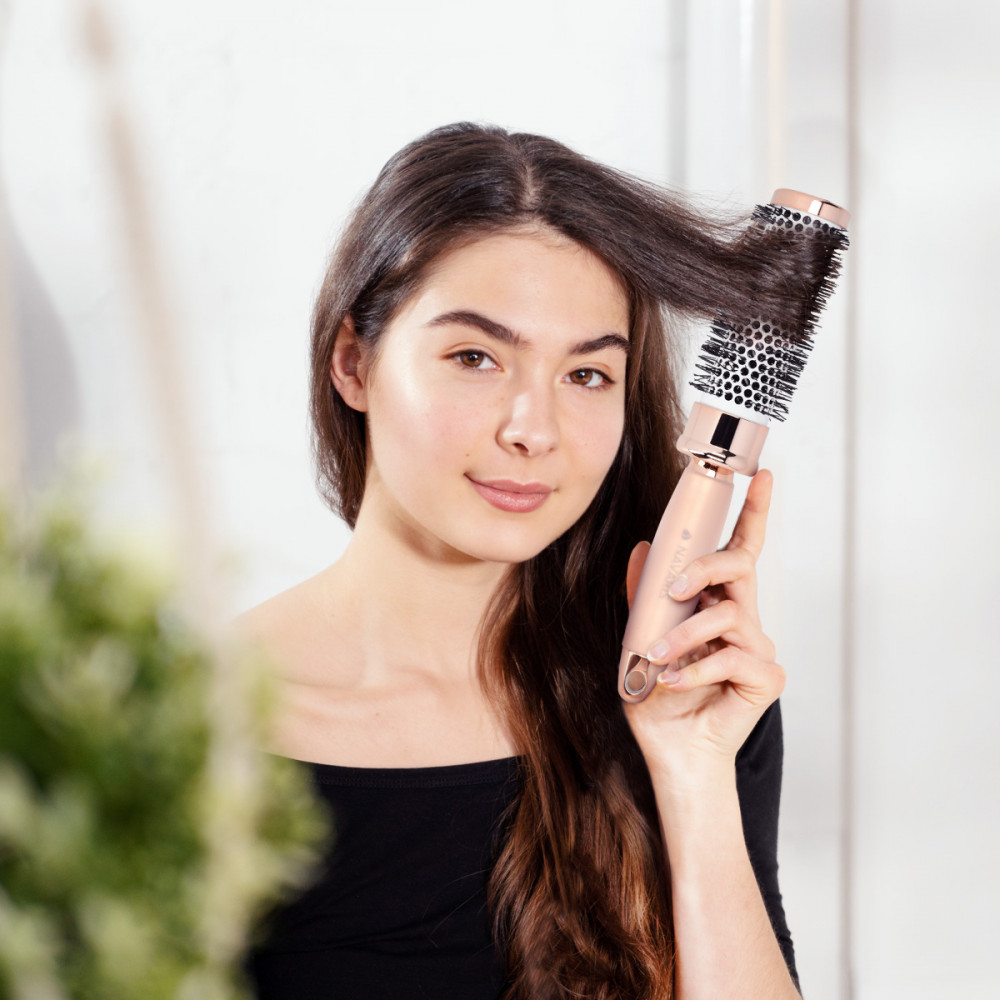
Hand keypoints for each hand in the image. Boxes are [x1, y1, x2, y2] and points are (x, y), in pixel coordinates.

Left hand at [623, 469, 784, 782]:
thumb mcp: (639, 638)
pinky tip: (671, 683)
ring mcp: (757, 648)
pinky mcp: (766, 677)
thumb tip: (641, 549)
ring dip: (683, 634)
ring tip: (655, 658)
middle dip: (707, 566)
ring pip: (728, 615)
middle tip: (674, 587)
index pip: (739, 549)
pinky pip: (731, 658)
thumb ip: (643, 596)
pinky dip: (694, 669)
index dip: (753, 512)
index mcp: (716, 604)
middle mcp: (743, 619)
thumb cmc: (659, 696)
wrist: (671, 751)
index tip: (760, 475)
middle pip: (739, 566)